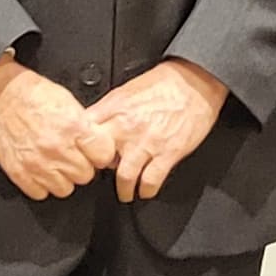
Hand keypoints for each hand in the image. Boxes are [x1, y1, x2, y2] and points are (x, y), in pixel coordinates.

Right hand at [0, 56, 112, 201]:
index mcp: (73, 126)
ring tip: (54, 161)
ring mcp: (37, 163)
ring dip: (62, 177)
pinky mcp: (19, 173)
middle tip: (71, 153)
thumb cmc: (29, 93)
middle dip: (81, 165)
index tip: (94, 151)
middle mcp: (57, 148)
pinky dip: (41, 183)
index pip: (104, 156)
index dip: (100, 153)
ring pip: (65, 188)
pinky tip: (39, 167)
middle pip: (86, 175)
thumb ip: (85, 126)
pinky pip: (41, 193)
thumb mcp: (67, 100)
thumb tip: (98, 144)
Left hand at [88, 58, 227, 202]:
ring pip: (125, 177)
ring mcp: (147, 142)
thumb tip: (93, 125)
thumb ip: (107, 109)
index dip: (80, 148)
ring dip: (123, 189)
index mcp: (114, 109)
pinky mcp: (168, 153)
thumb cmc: (164, 84)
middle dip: (100, 172)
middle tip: (104, 178)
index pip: (85, 134)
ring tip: (124, 192)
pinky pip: (151, 181)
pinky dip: (146, 190)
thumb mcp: (126, 90)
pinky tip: (145, 190)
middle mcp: (127, 127)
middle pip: (100, 159)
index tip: (83, 156)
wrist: (195, 82)